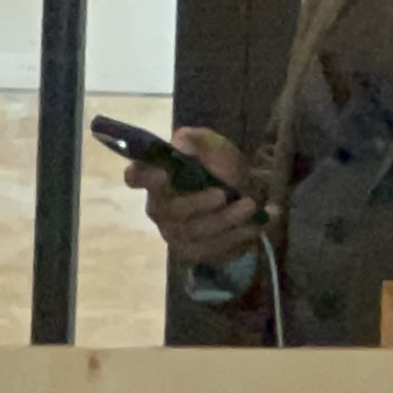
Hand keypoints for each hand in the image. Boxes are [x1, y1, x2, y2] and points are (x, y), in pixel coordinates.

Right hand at [123, 127, 260, 261]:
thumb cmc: (221, 168)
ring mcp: (175, 232)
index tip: (163, 174)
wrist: (246, 196)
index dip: (143, 176)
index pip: (136, 176)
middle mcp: (159, 207)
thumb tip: (181, 142)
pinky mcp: (194, 250)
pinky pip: (212, 248)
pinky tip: (256, 223)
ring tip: (250, 205)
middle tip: (224, 194)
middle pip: (170, 210)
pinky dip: (238, 235)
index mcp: (157, 177)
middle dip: (199, 203)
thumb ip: (198, 141)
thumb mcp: (215, 147)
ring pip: (195, 231)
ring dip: (226, 218)